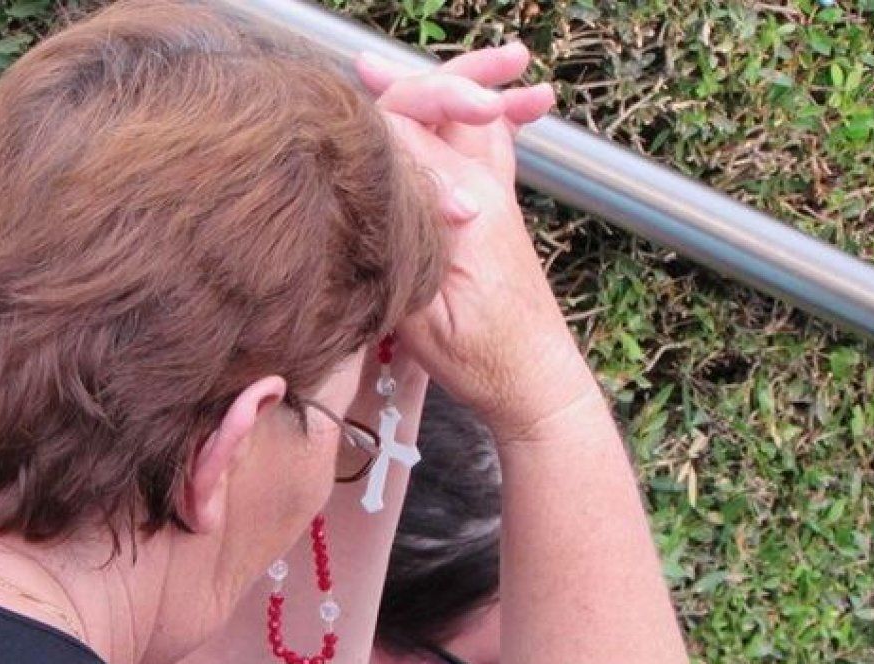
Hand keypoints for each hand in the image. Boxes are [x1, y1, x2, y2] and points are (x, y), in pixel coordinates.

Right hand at [357, 44, 601, 437]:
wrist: (538, 385)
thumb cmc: (484, 360)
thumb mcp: (423, 311)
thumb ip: (401, 245)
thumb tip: (370, 192)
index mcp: (467, 207)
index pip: (409, 136)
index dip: (371, 123)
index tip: (335, 118)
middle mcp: (486, 192)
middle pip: (447, 114)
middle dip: (411, 83)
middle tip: (366, 67)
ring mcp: (496, 202)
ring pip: (474, 126)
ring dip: (456, 87)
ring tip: (436, 69)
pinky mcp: (498, 218)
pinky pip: (489, 150)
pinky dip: (478, 123)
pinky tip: (475, 112)